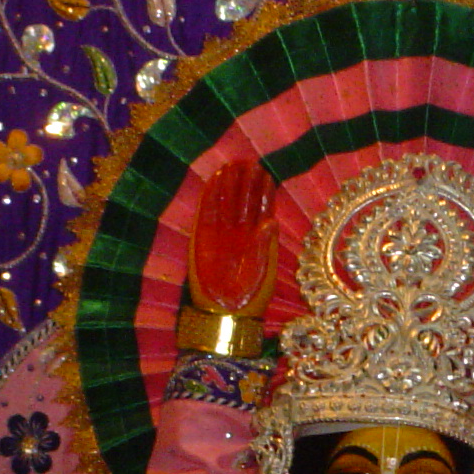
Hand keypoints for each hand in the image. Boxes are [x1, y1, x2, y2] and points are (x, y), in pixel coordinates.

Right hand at [188, 160, 278, 316]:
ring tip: (234, 164)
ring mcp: (222, 234)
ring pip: (227, 203)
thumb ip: (264, 246)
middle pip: (244, 202)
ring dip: (231, 184)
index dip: (263, 193)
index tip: (266, 174)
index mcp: (259, 240)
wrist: (226, 312)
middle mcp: (240, 233)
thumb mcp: (262, 271)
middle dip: (247, 183)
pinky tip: (215, 179)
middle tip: (250, 161)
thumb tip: (270, 221)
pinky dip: (211, 196)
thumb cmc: (249, 295)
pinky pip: (207, 211)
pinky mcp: (203, 237)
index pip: (261, 210)